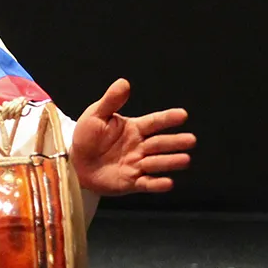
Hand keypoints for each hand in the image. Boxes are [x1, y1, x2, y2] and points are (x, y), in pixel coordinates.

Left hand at [69, 78, 195, 196]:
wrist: (76, 163)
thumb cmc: (87, 136)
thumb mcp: (96, 115)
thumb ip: (111, 101)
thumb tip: (124, 82)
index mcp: (134, 128)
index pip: (154, 122)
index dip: (168, 119)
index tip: (183, 115)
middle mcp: (140, 147)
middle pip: (160, 143)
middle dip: (176, 142)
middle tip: (191, 140)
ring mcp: (137, 165)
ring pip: (157, 163)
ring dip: (170, 161)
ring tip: (185, 160)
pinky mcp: (132, 182)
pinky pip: (146, 183)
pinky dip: (157, 184)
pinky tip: (168, 183)